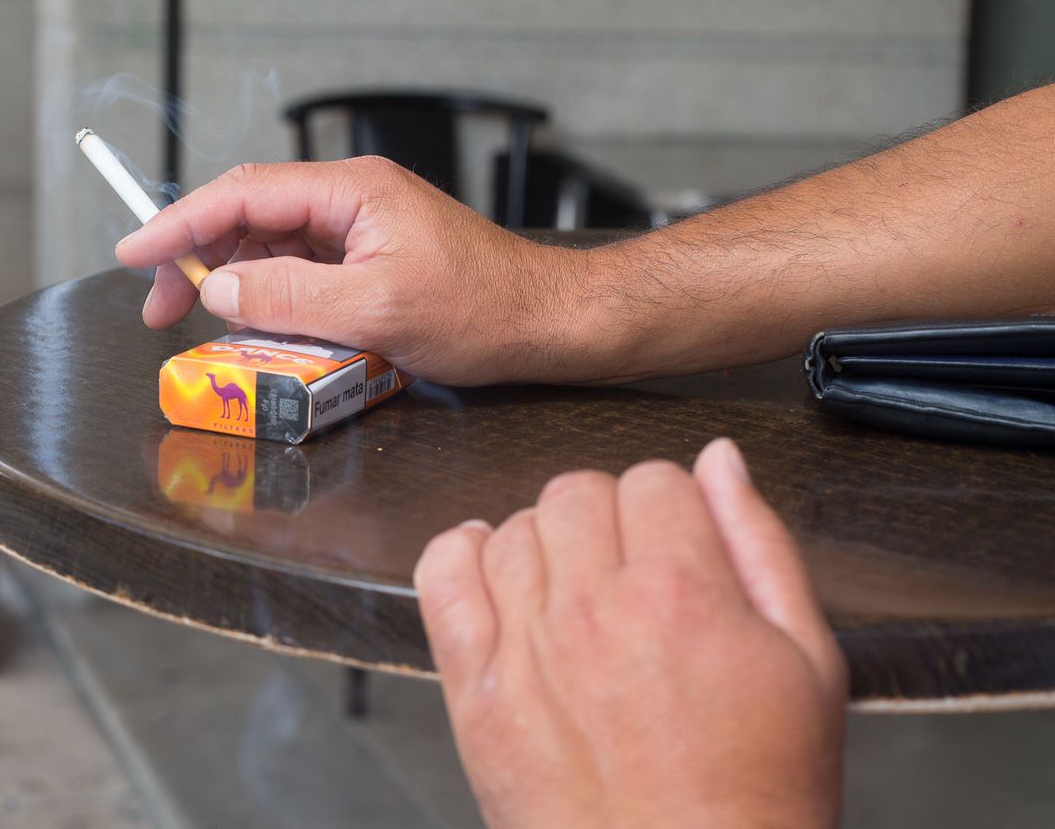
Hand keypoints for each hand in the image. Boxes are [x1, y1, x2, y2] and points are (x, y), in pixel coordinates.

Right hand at [114, 157, 604, 384]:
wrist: (548, 323)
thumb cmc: (484, 310)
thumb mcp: (378, 311)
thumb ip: (292, 297)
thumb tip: (222, 289)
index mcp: (351, 191)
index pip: (242, 194)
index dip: (179, 223)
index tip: (134, 253)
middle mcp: (350, 199)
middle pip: (247, 216)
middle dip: (198, 259)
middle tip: (164, 311)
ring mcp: (360, 228)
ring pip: (270, 246)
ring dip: (233, 284)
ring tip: (208, 329)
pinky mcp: (369, 259)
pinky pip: (301, 271)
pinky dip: (270, 298)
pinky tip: (260, 330)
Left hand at [414, 439, 846, 828]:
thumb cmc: (757, 792)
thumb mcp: (809, 664)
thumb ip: (761, 544)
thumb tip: (721, 459)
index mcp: (680, 591)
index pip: (655, 479)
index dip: (675, 509)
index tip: (682, 546)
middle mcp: (591, 606)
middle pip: (577, 492)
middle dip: (611, 518)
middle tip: (636, 574)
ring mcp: (523, 645)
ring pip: (513, 527)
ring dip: (546, 543)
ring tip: (579, 593)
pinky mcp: (473, 688)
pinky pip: (442, 576)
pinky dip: (461, 556)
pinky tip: (495, 572)